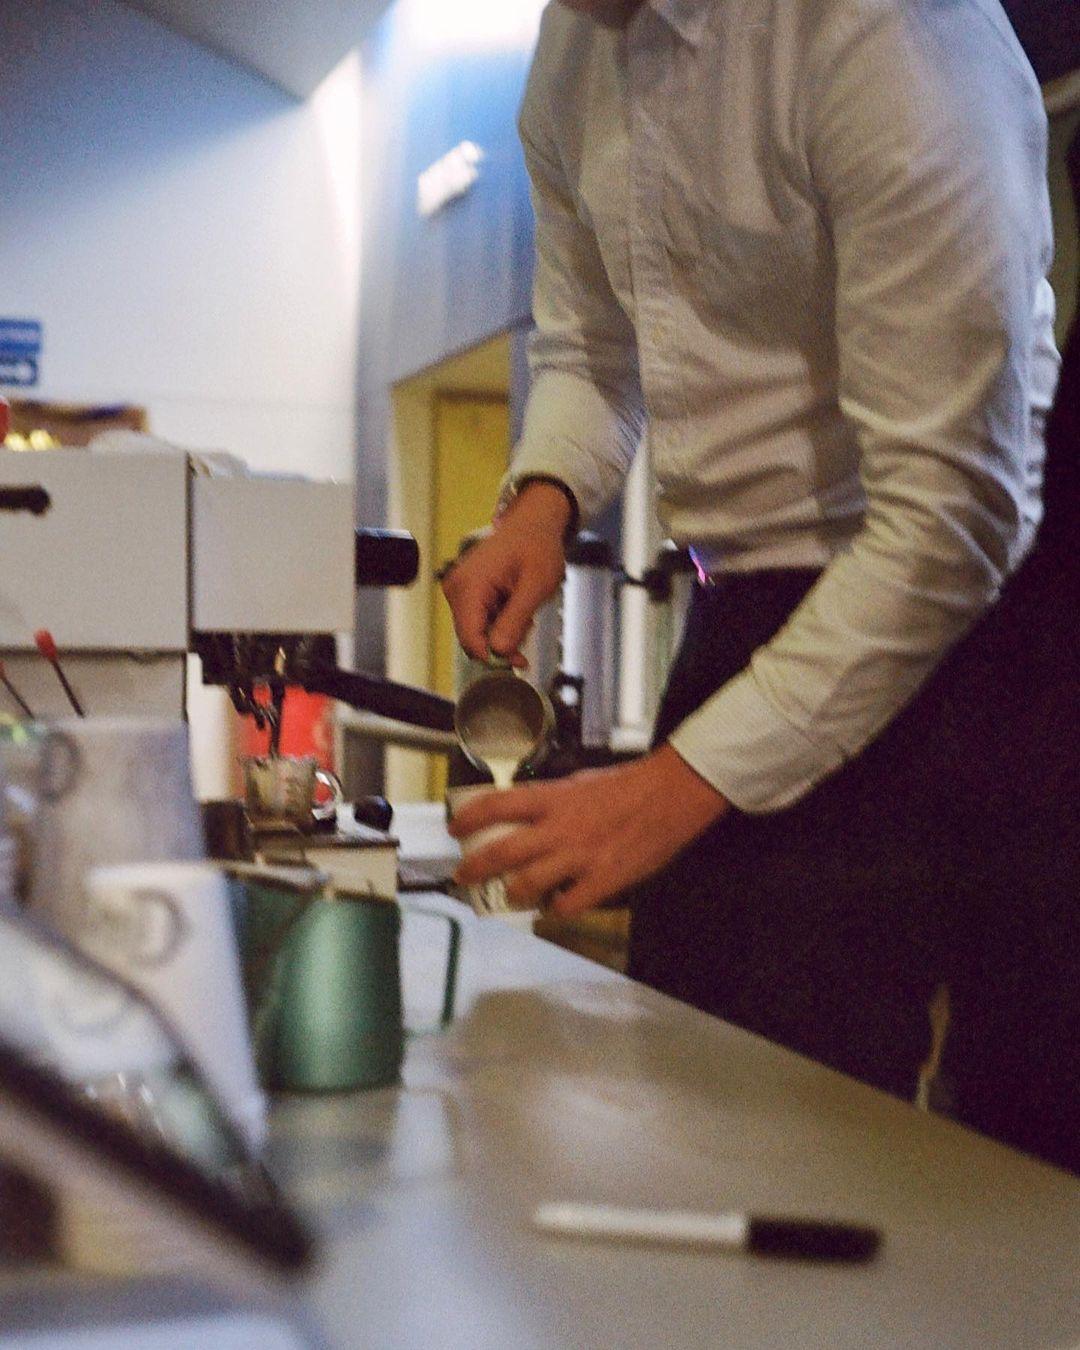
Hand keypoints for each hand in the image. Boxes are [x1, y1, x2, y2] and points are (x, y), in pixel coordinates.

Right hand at [441, 482, 570, 665]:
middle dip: (501, 642)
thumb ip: (515, 620)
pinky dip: (499, 620)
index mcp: (470, 585)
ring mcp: (459, 590)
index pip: (469, 637)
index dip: (493, 656)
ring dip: (503, 630)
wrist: (533, 523)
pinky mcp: (465, 592)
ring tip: (524, 610)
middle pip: (472, 637)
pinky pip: (479, 619)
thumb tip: (499, 651)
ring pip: (477, 631)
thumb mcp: (535, 586)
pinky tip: (515, 606)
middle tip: (529, 628)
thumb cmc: (536, 546)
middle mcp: (457, 588)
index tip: (520, 661)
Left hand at [449, 744, 729, 915]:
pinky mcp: (603, 879)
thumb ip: (552, 800)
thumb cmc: (629, 786)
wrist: (671, 795)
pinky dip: (556, 910)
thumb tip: (527, 812)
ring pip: (528, 884)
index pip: (497, 805)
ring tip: (511, 895)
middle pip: (501, 852)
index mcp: (553, 799)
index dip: (469, 818)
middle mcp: (559, 828)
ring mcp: (580, 857)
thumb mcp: (580, 782)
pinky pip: (568, 905)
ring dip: (513, 894)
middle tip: (463, 876)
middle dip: (474, 868)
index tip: (454, 830)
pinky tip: (556, 907)